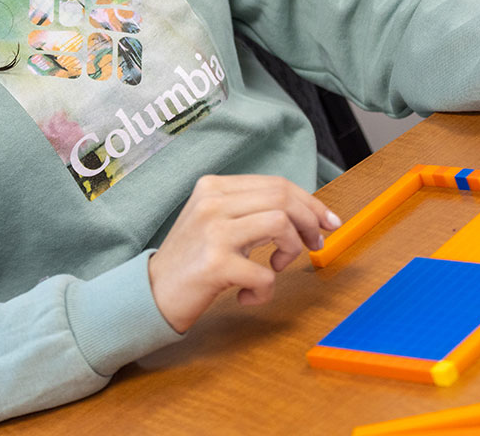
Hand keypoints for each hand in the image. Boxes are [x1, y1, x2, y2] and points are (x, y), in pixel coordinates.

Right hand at [148, 174, 341, 332]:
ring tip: (276, 268)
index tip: (327, 221)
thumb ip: (249, 210)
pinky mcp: (215, 264)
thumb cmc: (191, 261)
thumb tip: (304, 212)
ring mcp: (213, 231)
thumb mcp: (215, 221)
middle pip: (283, 197)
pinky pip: (265, 274)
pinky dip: (266, 290)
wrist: (152, 293)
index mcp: (213, 187)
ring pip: (280, 223)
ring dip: (291, 250)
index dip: (310, 202)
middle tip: (314, 245)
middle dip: (310, 221)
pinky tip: (249, 296)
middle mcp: (212, 202)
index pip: (276, 184)